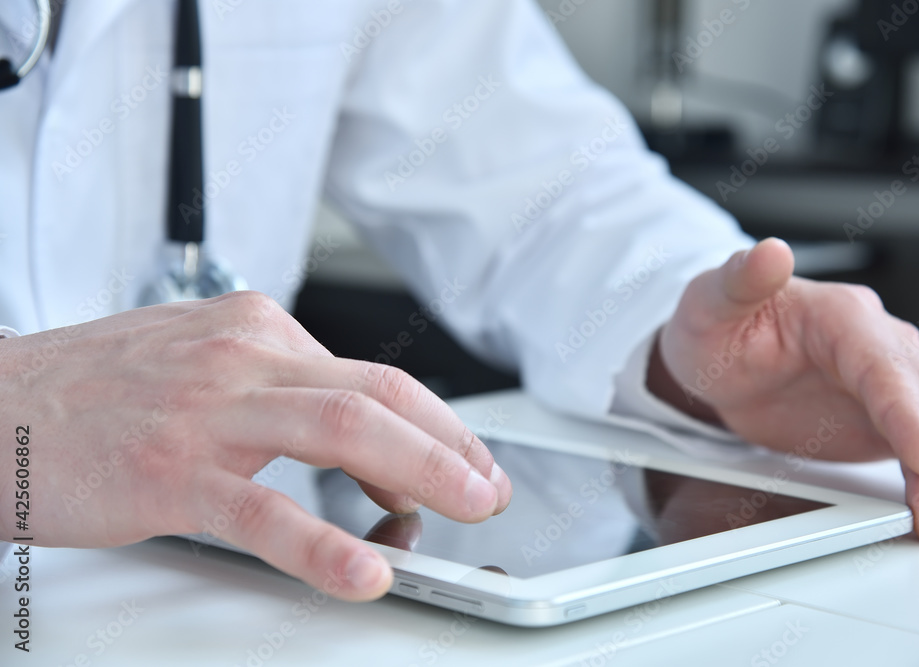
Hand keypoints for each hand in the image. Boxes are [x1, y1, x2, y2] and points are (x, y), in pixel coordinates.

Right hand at [0, 292, 511, 600]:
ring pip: (338, 430)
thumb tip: (362, 441)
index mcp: (259, 329)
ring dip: (420, 471)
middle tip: (489, 488)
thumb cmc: (101, 390)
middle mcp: (243, 357)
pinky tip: (363, 573)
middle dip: (450, 444)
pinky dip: (321, 544)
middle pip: (376, 395)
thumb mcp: (207, 362)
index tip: (467, 463)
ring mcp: (208, 412)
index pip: (372, 376)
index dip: (436, 425)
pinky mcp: (170, 472)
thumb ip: (285, 392)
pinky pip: (262, 511)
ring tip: (466, 509)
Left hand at [649, 238, 918, 543]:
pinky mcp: (894, 417)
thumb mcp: (710, 303)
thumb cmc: (715, 327)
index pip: (885, 363)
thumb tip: (770, 252)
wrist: (717, 359)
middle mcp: (879, 344)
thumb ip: (739, 281)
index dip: (908, 411)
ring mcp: (892, 383)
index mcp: (840, 314)